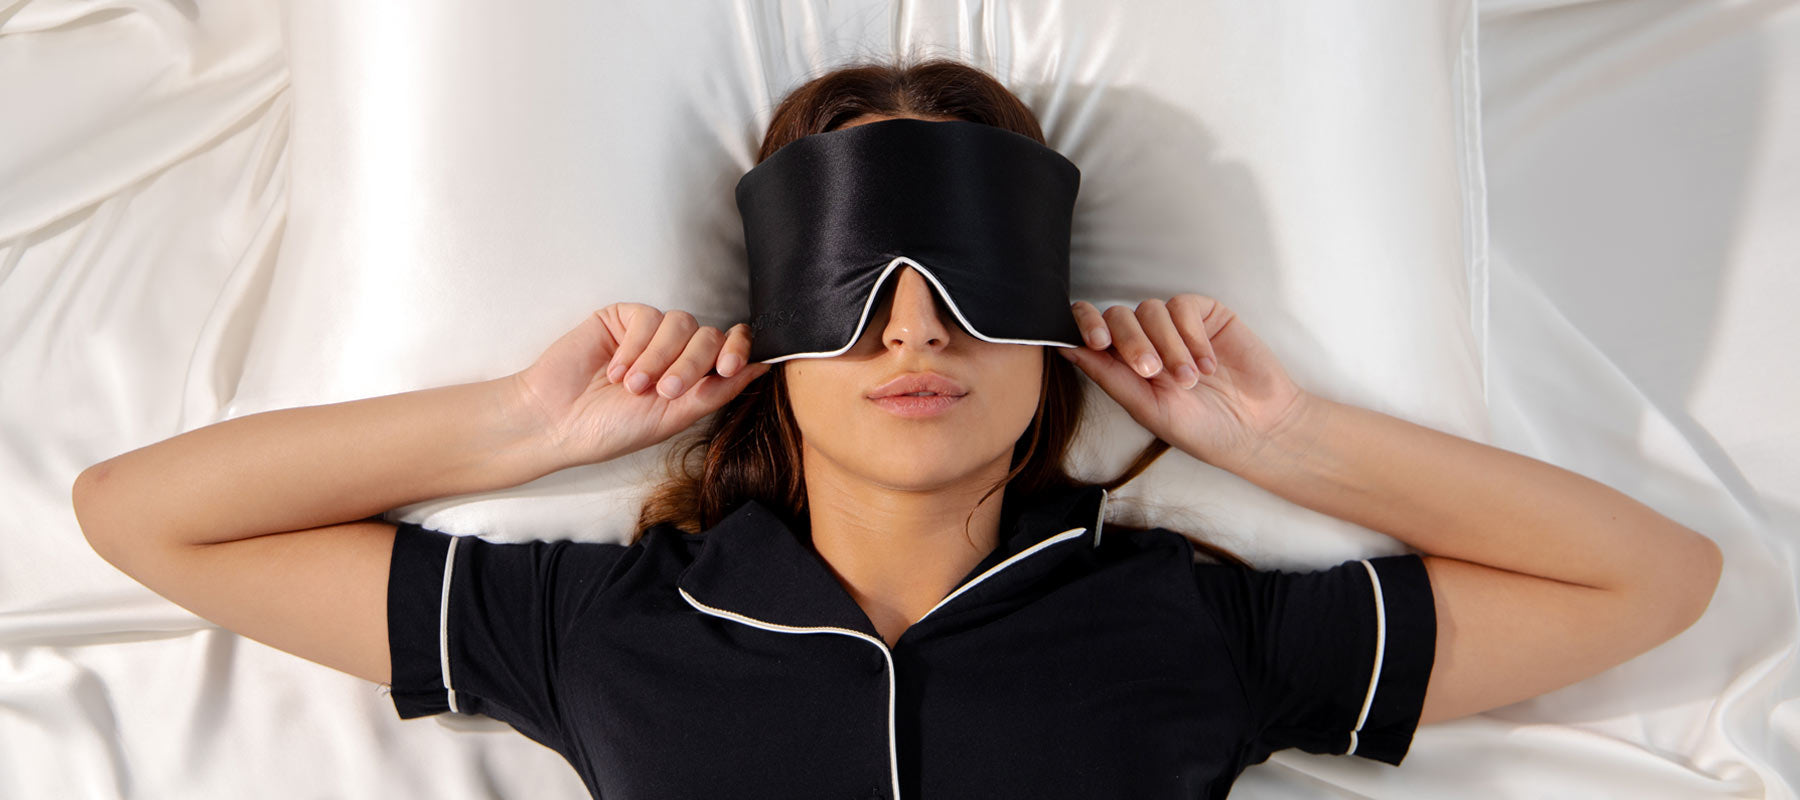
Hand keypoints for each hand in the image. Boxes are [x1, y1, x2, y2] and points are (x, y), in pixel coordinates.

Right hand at [509, 304, 770, 466]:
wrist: (557, 420)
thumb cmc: (611, 429)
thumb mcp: (672, 418)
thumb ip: (716, 392)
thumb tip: (762, 369)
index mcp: (693, 379)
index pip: (730, 350)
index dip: (736, 350)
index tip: (728, 367)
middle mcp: (676, 353)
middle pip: (708, 336)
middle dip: (689, 364)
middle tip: (664, 391)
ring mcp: (650, 334)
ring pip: (680, 323)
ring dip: (659, 358)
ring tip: (631, 386)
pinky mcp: (623, 319)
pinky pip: (647, 317)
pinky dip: (635, 346)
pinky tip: (614, 369)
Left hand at [1060, 295, 1311, 472]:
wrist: (1258, 429)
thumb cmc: (1202, 429)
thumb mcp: (1149, 409)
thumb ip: (1109, 377)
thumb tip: (1067, 350)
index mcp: (1124, 366)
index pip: (1093, 331)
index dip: (1086, 325)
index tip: (1096, 340)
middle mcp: (1146, 341)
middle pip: (1119, 316)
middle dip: (1132, 342)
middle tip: (1151, 371)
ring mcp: (1175, 327)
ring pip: (1151, 310)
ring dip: (1169, 346)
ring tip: (1190, 380)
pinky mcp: (1205, 315)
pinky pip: (1183, 306)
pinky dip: (1191, 336)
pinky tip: (1207, 364)